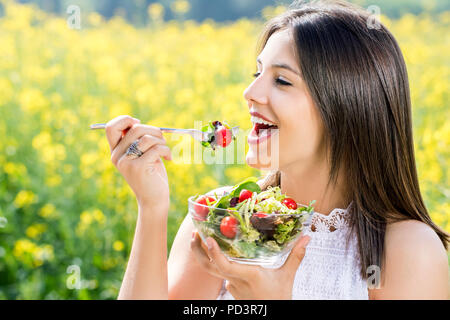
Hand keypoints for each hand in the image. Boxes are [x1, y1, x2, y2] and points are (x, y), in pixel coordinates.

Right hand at [105, 115, 171, 210]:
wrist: (154, 200)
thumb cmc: (151, 175)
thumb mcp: (142, 154)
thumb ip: (137, 140)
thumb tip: (136, 122)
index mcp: (115, 151)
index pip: (111, 127)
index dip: (125, 120)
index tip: (139, 123)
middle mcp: (117, 156)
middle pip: (134, 129)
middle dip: (153, 130)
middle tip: (162, 139)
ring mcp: (126, 162)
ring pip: (146, 138)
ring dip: (161, 141)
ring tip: (165, 150)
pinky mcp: (138, 168)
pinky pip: (155, 149)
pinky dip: (166, 150)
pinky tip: (169, 158)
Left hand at [190, 231, 310, 298]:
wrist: (272, 316)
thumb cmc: (279, 297)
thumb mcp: (288, 276)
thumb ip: (296, 256)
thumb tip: (307, 238)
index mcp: (248, 276)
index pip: (225, 266)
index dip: (214, 253)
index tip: (208, 239)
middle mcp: (235, 281)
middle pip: (209, 267)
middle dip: (198, 250)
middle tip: (194, 233)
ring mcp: (231, 285)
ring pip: (212, 269)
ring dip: (203, 254)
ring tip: (198, 237)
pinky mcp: (231, 288)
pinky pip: (220, 272)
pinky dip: (215, 260)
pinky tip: (216, 249)